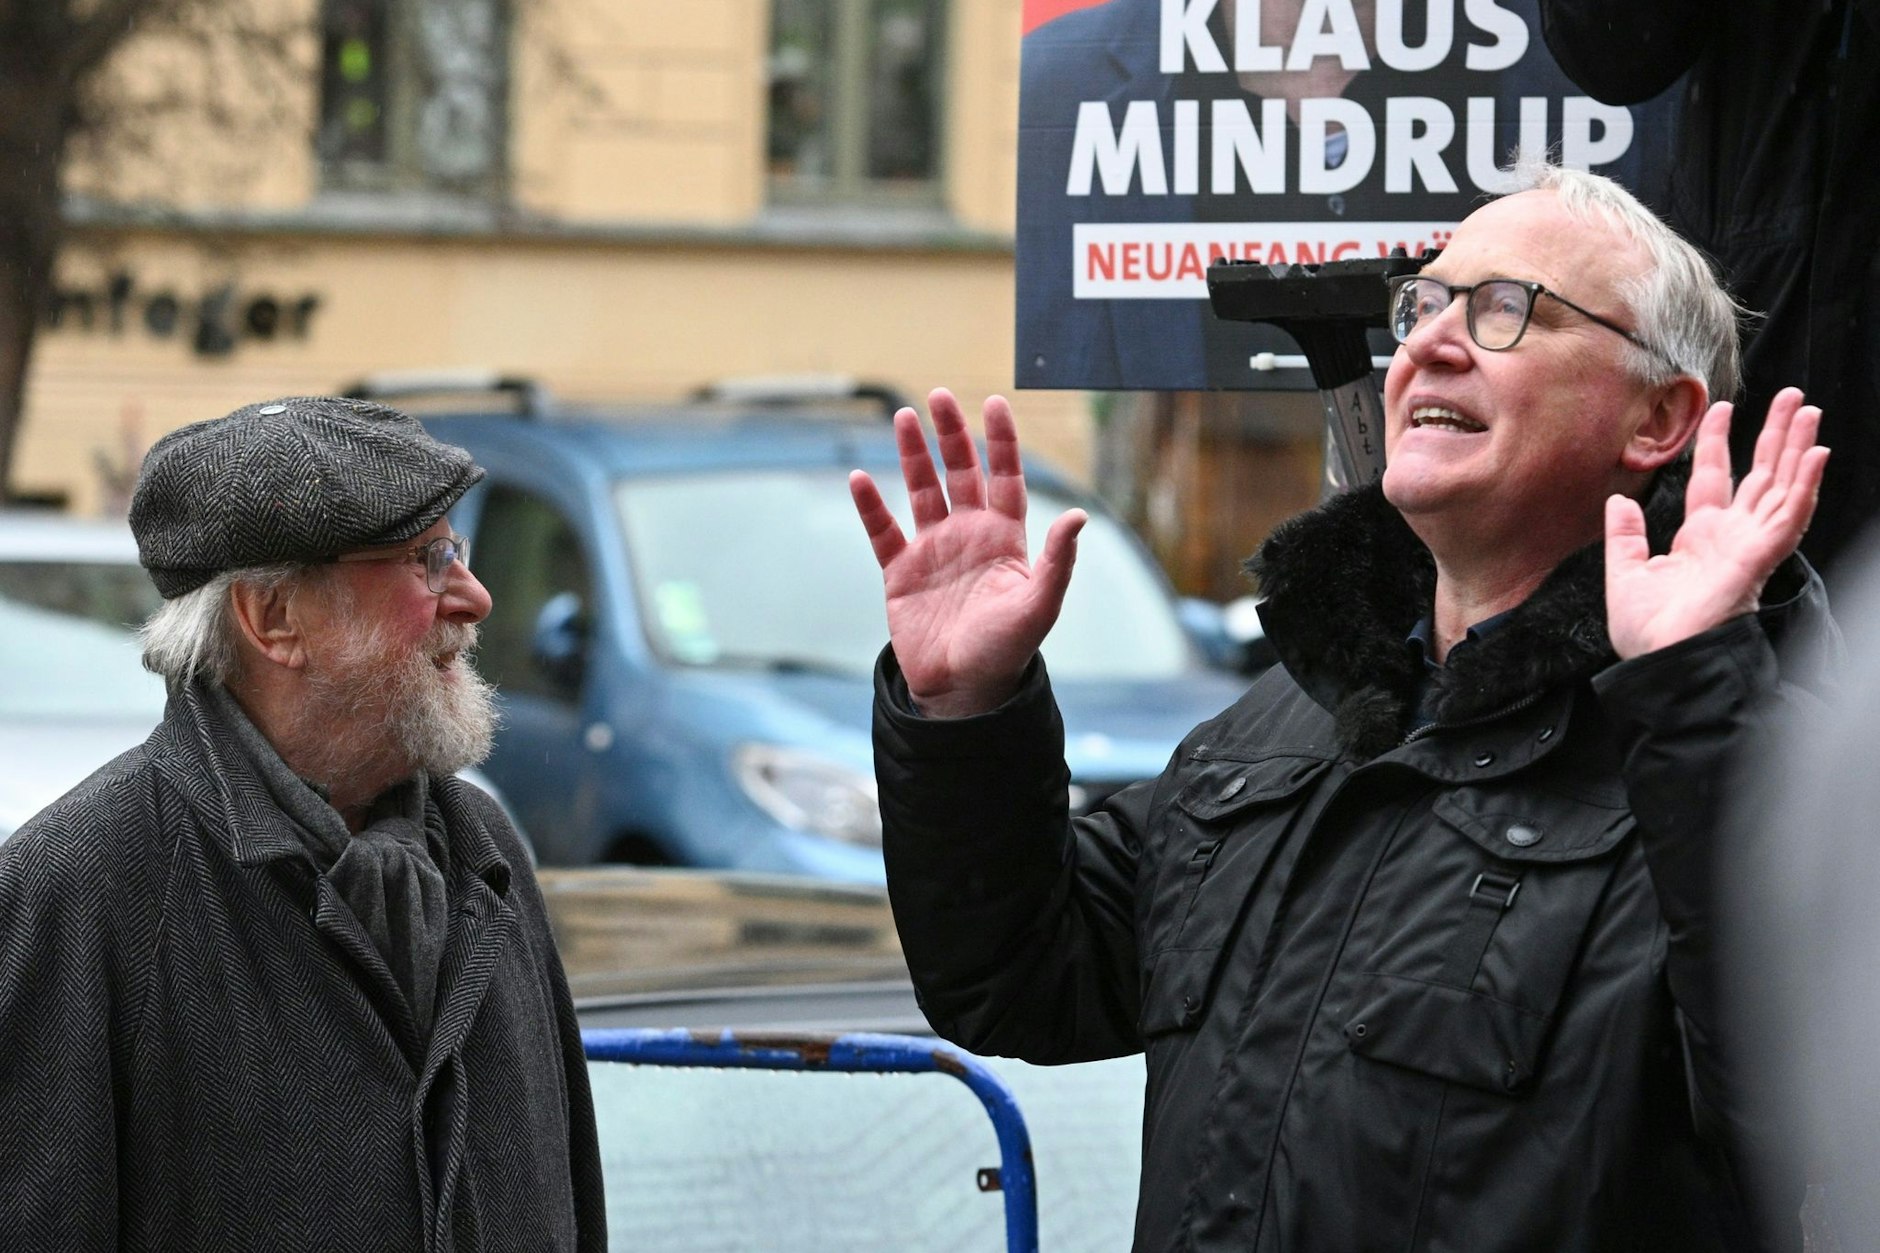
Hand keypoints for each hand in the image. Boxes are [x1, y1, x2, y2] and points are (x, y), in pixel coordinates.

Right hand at [849, 388, 1085, 717]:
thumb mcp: (1039, 604)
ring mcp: (933, 551)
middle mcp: (969, 536)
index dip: (1000, 442)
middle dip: (951, 435)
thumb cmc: (1006, 650)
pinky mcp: (901, 573)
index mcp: (1005, 538)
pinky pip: (882, 532)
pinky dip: (870, 507)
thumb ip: (1057, 559)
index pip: (1004, 477)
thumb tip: (1077, 515)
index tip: (994, 403)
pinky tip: (860, 479)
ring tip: (903, 418)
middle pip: (960, 473)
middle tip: (939, 397)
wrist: (963, 690)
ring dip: (912, 456)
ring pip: (921, 491)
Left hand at [1605, 387, 1828, 658]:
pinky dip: (1806, 483)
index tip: (1721, 408)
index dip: (1719, 441)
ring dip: (1798, 449)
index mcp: (1700, 538)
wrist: (1659, 662)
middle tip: (1791, 397)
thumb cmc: (1647, 633)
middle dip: (1776, 436)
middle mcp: (1731, 536)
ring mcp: (1750, 545)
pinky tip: (1817, 454)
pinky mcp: (1762, 558)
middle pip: (1760, 474)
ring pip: (1783, 486)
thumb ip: (1625, 536)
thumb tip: (1618, 502)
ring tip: (1809, 412)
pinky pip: (1791, 514)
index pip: (1714, 477)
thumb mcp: (1626, 574)